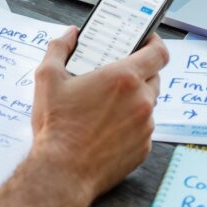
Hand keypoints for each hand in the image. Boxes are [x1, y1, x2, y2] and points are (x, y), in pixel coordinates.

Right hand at [30, 29, 167, 198]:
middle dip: (138, 72)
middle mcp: (140, 101)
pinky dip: (129, 124)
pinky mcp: (144, 148)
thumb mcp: (47, 78)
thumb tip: (70, 35)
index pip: (158, 53)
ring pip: (147, 104)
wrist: (62, 172)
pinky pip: (142, 128)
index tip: (146, 40)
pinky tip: (107, 128)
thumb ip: (60, 48)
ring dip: (132, 100)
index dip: (155, 43)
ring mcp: (145, 126)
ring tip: (106, 105)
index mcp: (123, 78)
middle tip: (115, 75)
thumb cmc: (56, 126)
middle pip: (153, 77)